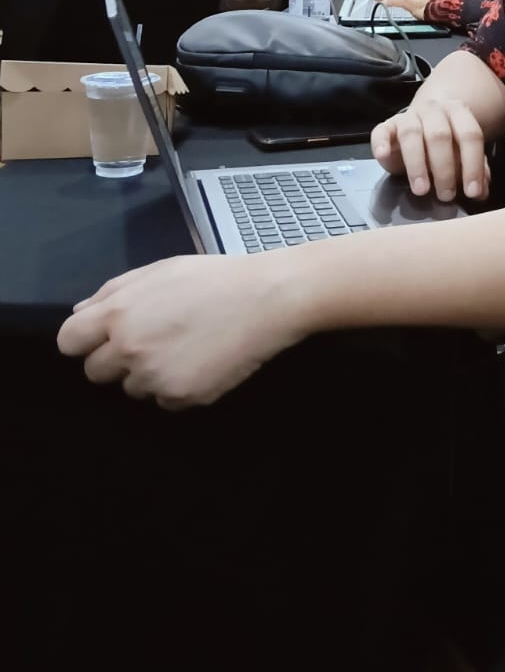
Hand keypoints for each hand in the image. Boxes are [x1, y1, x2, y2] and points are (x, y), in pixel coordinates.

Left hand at [56, 252, 303, 407]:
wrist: (268, 299)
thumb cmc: (214, 278)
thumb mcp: (160, 270)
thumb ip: (112, 291)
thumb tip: (81, 312)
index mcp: (118, 313)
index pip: (69, 341)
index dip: (85, 340)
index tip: (104, 337)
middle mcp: (129, 349)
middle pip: (95, 372)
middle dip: (117, 359)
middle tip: (153, 340)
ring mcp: (154, 377)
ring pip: (131, 388)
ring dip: (149, 374)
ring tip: (185, 347)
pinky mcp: (181, 397)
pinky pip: (164, 400)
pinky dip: (178, 386)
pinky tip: (202, 362)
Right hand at [371, 96, 490, 201]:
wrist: (420, 125)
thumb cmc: (446, 145)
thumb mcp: (463, 156)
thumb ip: (475, 171)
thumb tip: (481, 192)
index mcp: (458, 112)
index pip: (470, 135)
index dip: (472, 164)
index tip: (472, 192)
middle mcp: (434, 110)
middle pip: (440, 135)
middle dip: (444, 168)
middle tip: (446, 195)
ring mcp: (409, 116)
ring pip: (412, 134)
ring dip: (417, 164)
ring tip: (421, 190)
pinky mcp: (387, 125)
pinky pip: (381, 131)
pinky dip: (380, 143)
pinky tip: (383, 156)